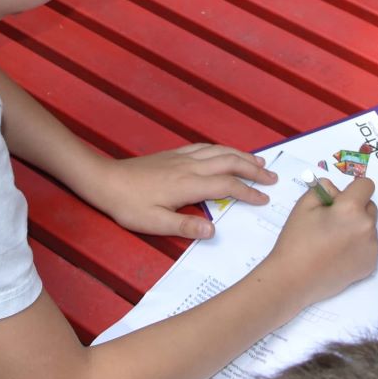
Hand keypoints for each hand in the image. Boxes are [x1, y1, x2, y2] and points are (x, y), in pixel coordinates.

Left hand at [82, 143, 278, 239]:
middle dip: (253, 169)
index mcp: (188, 185)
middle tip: (272, 177)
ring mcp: (182, 157)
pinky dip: (222, 149)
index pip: (227, 185)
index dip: (248, 192)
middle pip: (229, 162)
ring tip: (259, 162)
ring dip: (241, 155)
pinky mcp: (173, 154)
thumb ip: (185, 227)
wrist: (105, 180)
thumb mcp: (154, 223)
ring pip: (219, 151)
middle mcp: (190, 166)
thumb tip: (213, 231)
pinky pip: (205, 147)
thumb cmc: (128, 205)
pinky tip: (225, 152)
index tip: (264, 199)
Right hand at [262, 174, 377, 306]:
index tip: (340, 200)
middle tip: (332, 221)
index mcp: (351, 209)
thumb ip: (324, 189)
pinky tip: (338, 253)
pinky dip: (358, 245)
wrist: (293, 279)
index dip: (352, 189)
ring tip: (333, 240)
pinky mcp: (371, 264)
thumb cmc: (296, 240)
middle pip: (370, 206)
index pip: (366, 185)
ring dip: (357, 227)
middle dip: (355, 208)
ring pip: (370, 226)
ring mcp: (371, 248)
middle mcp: (367, 227)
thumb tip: (337, 190)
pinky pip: (369, 245)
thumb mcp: (304, 205)